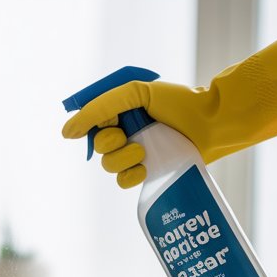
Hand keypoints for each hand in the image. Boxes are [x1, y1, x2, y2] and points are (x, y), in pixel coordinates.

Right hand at [62, 37, 276, 187]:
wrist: (211, 122)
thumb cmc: (178, 102)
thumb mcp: (135, 94)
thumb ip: (99, 108)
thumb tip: (65, 132)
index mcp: (120, 111)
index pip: (90, 124)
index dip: (94, 127)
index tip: (111, 122)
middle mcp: (126, 132)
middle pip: (97, 148)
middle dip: (110, 143)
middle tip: (128, 135)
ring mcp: (137, 153)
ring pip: (109, 166)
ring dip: (122, 159)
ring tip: (143, 152)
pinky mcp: (149, 171)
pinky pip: (123, 182)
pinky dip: (130, 176)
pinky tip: (145, 168)